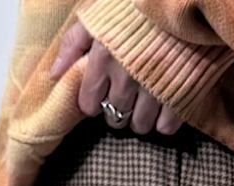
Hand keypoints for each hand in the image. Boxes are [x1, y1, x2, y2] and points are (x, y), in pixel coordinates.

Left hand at [49, 20, 184, 135]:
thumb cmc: (134, 5)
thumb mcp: (98, 16)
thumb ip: (73, 44)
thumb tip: (54, 74)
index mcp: (103, 59)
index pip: (89, 104)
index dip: (94, 100)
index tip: (103, 91)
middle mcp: (126, 79)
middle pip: (114, 117)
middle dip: (117, 109)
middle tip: (126, 95)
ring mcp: (154, 88)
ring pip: (139, 125)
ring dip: (140, 117)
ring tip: (145, 101)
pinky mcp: (179, 93)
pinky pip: (165, 126)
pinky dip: (164, 120)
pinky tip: (164, 103)